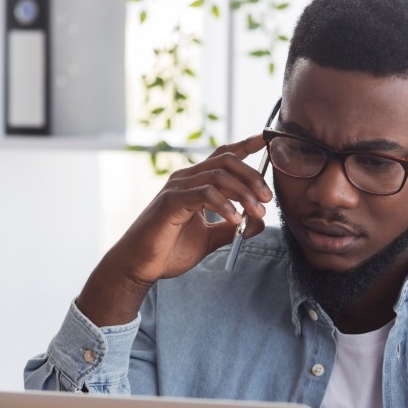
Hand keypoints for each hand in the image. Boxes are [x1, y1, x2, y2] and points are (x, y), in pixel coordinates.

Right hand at [75, 135, 272, 325]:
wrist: (139, 266)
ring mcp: (177, 187)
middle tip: (267, 198)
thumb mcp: (209, 238)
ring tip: (256, 212)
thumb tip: (256, 222)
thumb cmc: (168, 251)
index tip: (266, 140)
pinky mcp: (171, 201)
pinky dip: (225, 205)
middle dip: (252, 176)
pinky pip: (204, 193)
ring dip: (243, 192)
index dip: (245, 145)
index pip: (222, 156)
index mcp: (194, 182)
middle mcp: (185, 178)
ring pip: (218, 175)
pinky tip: (235, 220)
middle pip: (226, 160)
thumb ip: (231, 227)